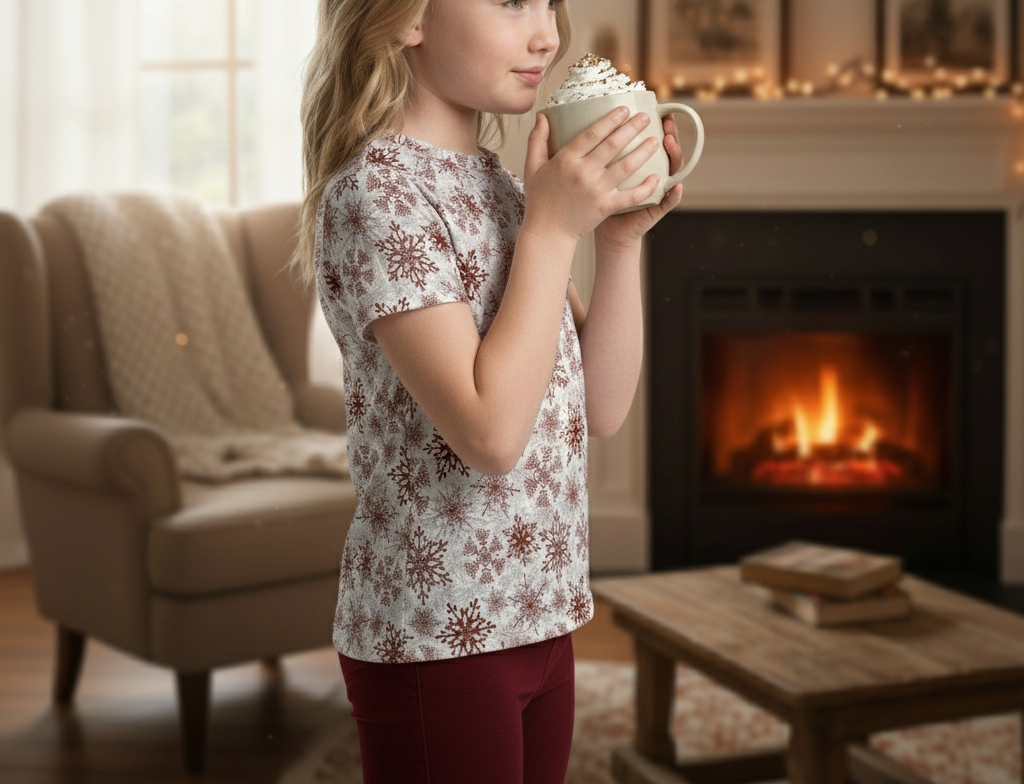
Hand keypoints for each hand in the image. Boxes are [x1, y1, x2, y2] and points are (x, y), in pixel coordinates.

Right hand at [521, 109, 662, 243]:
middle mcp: (583, 172)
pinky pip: (631, 195)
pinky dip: (645, 187)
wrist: (547, 231)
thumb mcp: (533, 167)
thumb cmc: (540, 199)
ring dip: (643, 151)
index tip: (624, 109)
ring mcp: (596, 190)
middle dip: (632, 128)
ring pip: (626, 166)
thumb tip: (542, 116)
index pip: (592, 133)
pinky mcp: (605, 207)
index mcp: (566, 159)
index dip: (610, 119)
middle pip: (613, 145)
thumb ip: (537, 140)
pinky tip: (656, 177)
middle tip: (645, 118)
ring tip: (655, 140)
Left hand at [595, 113, 684, 250]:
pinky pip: (666, 202)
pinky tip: (676, 187)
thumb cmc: (593, 197)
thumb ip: (586, 148)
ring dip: (673, 155)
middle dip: (669, 132)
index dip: (655, 122)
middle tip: (666, 119)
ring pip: (671, 170)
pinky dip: (673, 195)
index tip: (654, 106)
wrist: (602, 228)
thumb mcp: (591, 170)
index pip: (649, 136)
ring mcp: (655, 190)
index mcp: (636, 160)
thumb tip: (553, 117)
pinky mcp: (653, 209)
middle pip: (665, 148)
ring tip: (669, 142)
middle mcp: (650, 172)